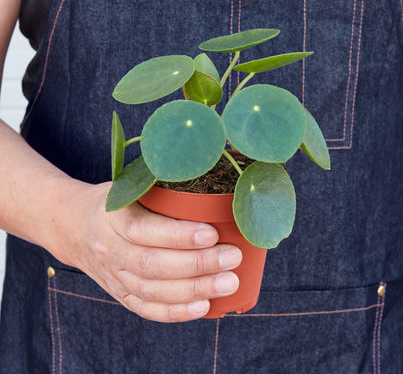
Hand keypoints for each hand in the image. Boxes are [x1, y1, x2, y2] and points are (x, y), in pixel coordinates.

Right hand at [55, 182, 241, 322]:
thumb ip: (159, 189)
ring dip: (194, 290)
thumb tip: (209, 186)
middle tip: (232, 258)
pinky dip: (175, 312)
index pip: (144, 229)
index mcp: (112, 217)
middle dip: (197, 264)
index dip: (178, 235)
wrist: (74, 226)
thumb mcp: (129, 187)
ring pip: (153, 290)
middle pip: (153, 264)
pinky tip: (203, 307)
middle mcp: (110, 249)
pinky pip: (146, 309)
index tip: (212, 233)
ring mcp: (113, 276)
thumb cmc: (115, 202)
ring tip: (228, 283)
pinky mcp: (119, 293)